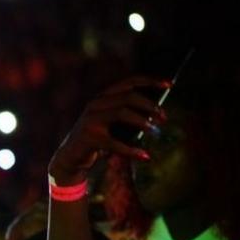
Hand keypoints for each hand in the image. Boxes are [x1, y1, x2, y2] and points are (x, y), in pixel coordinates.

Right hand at [48, 77, 167, 184]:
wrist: (70, 157)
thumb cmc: (96, 139)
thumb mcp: (109, 122)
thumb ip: (126, 113)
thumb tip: (156, 111)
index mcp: (102, 97)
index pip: (129, 82)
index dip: (150, 81)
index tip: (169, 85)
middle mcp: (95, 105)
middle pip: (128, 96)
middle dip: (150, 105)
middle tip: (163, 118)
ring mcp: (90, 120)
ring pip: (122, 112)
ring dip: (143, 121)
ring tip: (155, 131)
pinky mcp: (89, 138)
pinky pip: (115, 143)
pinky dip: (132, 150)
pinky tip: (144, 156)